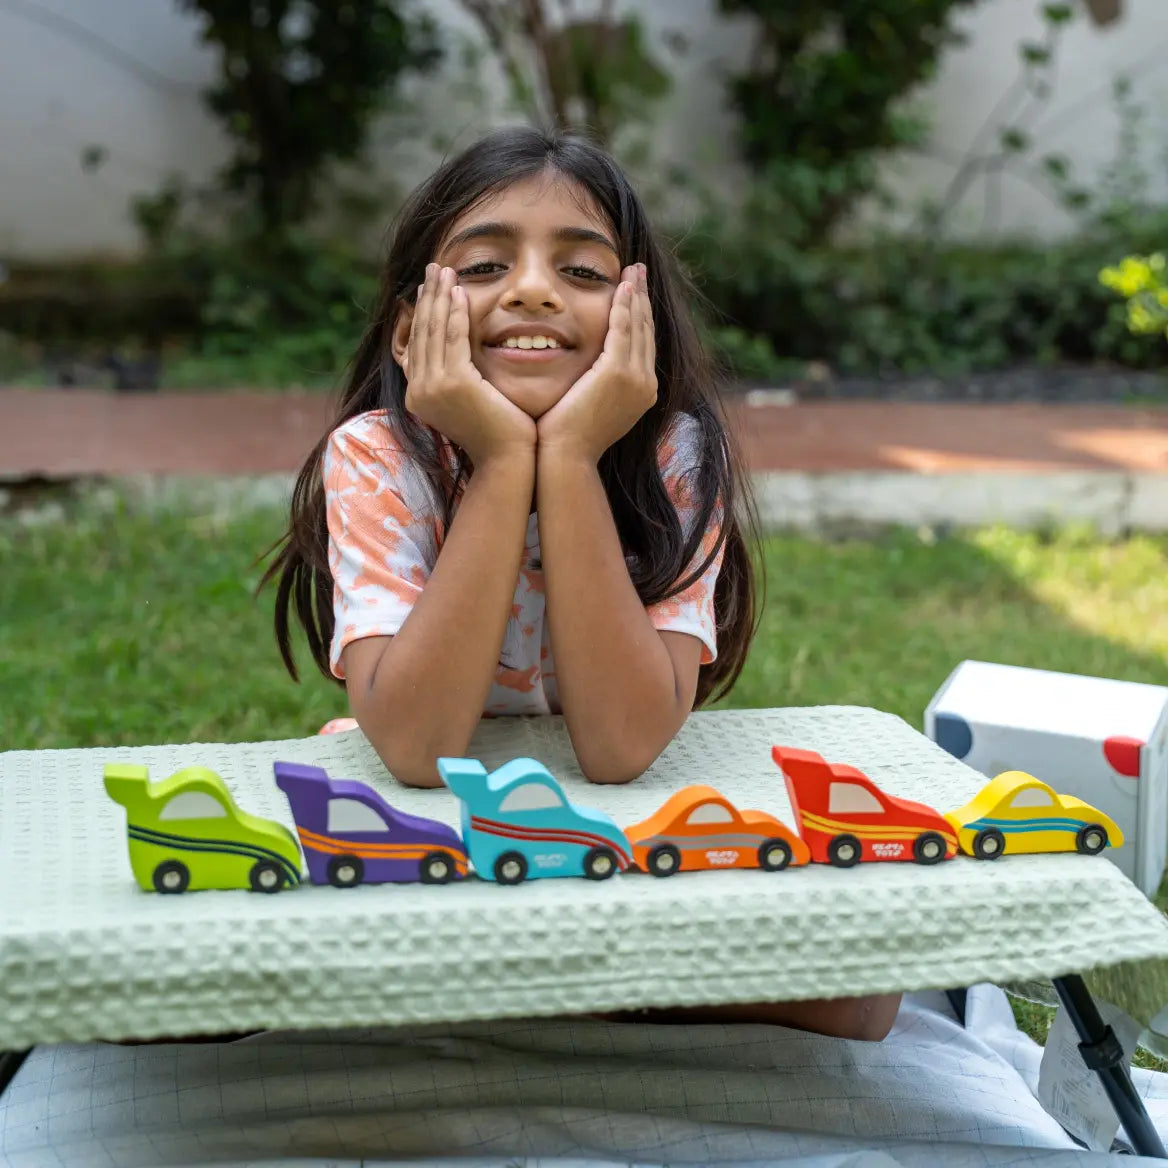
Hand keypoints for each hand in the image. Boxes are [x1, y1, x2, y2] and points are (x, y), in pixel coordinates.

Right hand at [403, 263, 535, 465]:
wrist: (508, 461)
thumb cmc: (499, 436)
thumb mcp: (472, 403)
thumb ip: (461, 380)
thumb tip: (463, 361)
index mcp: (419, 397)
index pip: (417, 345)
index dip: (423, 314)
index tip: (429, 289)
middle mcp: (418, 392)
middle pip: (421, 333)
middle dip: (427, 297)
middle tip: (433, 268)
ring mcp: (432, 388)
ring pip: (433, 331)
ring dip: (439, 296)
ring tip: (444, 270)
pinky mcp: (453, 384)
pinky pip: (452, 339)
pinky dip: (455, 313)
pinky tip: (460, 292)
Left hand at [537, 263, 656, 462]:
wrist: (565, 458)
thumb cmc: (567, 439)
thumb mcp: (589, 407)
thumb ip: (595, 387)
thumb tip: (587, 375)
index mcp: (641, 393)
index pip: (642, 345)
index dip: (640, 315)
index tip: (635, 292)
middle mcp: (646, 384)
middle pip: (647, 331)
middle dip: (643, 298)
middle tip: (639, 270)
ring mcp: (635, 379)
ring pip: (638, 326)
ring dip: (636, 294)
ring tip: (634, 269)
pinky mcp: (617, 373)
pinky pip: (623, 330)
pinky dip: (623, 306)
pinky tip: (621, 286)